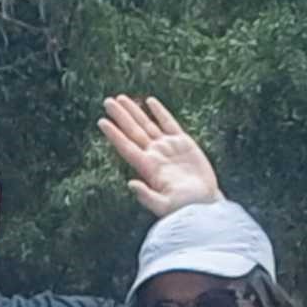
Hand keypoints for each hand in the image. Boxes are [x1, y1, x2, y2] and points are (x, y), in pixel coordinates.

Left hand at [98, 93, 219, 218]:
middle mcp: (155, 155)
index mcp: (148, 168)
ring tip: (121, 98)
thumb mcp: (164, 206)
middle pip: (133, 132)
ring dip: (134, 111)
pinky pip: (168, 123)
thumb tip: (130, 184)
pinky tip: (149, 101)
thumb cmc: (185, 208)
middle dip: (121, 116)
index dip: (114, 134)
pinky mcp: (183, 143)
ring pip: (147, 125)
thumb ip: (147, 197)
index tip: (102, 122)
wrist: (204, 204)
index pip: (127, 147)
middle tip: (107, 102)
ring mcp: (167, 148)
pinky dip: (159, 112)